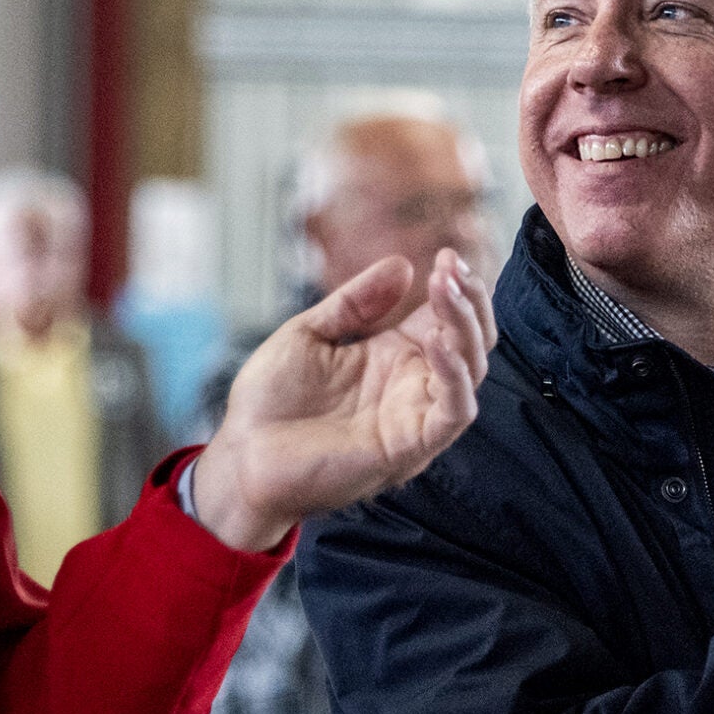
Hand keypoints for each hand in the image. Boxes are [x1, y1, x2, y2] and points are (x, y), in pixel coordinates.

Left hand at [191, 249, 495, 551]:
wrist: (241, 458)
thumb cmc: (270, 402)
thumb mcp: (310, 334)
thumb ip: (355, 302)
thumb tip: (403, 265)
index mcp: (394, 357)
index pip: (446, 317)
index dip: (453, 286)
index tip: (445, 256)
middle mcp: (412, 386)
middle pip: (470, 340)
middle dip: (470, 300)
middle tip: (450, 267)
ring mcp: (414, 418)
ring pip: (472, 371)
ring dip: (467, 327)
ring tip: (447, 289)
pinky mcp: (409, 448)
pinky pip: (453, 412)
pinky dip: (455, 377)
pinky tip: (438, 342)